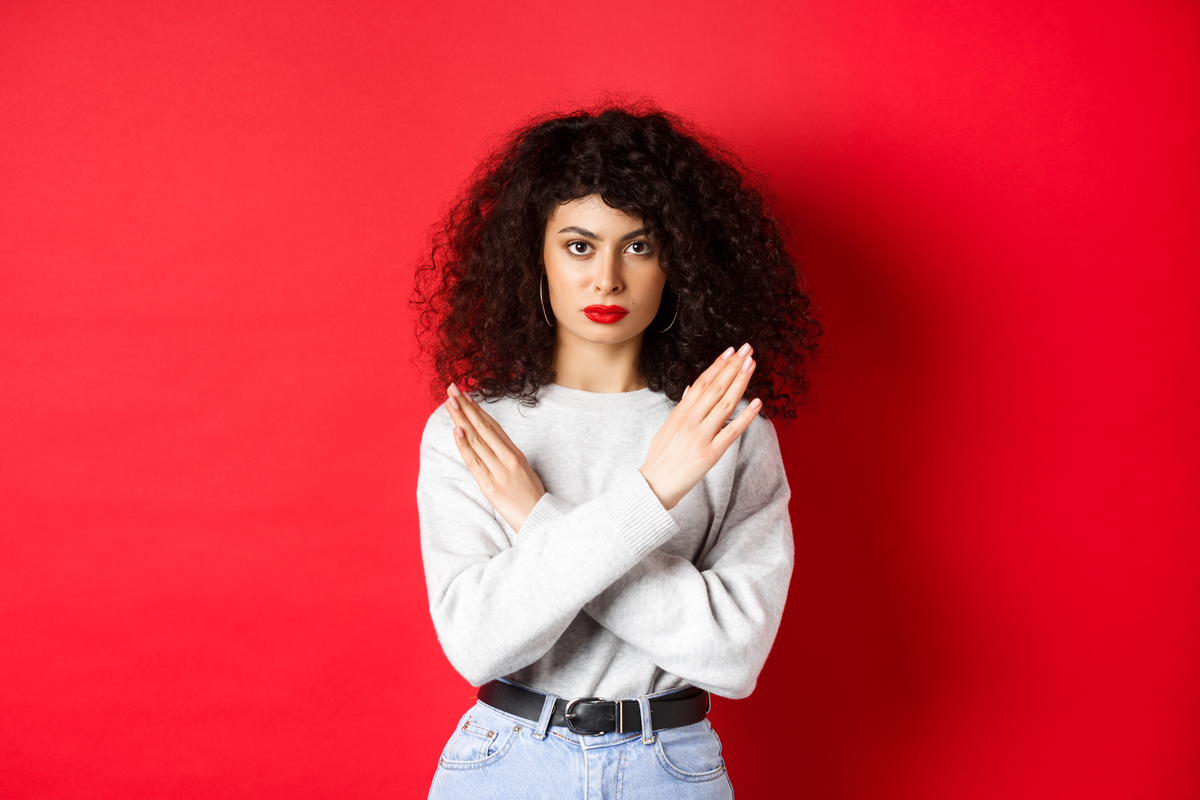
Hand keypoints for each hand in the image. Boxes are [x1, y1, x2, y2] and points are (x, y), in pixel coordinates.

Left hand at [445, 384, 545, 532]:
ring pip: (477, 440)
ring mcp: (499, 470)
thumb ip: (507, 458)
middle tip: (452, 388)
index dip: (477, 409)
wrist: (540, 520)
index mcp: (515, 453)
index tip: (465, 395)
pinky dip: (465, 445)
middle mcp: (507, 458)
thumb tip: (491, 447)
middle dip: (466, 407)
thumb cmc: (531, 498)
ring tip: (450, 402)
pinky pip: (475, 462)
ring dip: (461, 419)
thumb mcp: (524, 471)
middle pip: (483, 427)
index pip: (493, 426)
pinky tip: (457, 430)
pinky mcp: (490, 485)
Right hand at [639, 343, 762, 509]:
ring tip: (752, 366)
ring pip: (725, 404)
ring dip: (740, 382)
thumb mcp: (666, 428)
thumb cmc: (660, 459)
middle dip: (733, 367)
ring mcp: (701, 436)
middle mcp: (690, 421)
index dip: (717, 365)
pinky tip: (758, 403)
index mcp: (680, 413)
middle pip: (715, 388)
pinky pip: (732, 431)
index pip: (701, 382)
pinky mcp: (710, 453)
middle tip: (747, 350)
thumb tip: (690, 388)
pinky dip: (746, 416)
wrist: (653, 486)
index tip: (731, 351)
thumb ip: (681, 408)